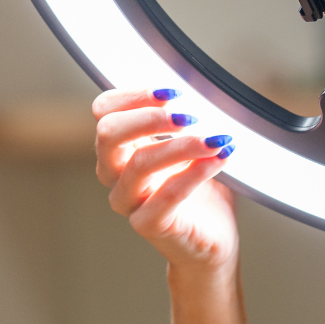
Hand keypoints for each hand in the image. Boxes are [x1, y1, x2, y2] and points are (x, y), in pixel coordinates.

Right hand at [93, 88, 238, 272]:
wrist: (212, 240)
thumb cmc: (200, 189)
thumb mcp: (192, 144)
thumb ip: (187, 118)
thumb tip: (202, 84)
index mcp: (120, 147)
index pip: (105, 111)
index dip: (133, 96)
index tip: (171, 92)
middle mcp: (115, 173)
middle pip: (109, 134)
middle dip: (150, 117)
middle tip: (188, 115)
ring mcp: (128, 201)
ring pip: (140, 163)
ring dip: (181, 145)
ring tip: (214, 139)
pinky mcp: (148, 224)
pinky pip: (168, 194)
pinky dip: (196, 172)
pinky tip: (219, 158)